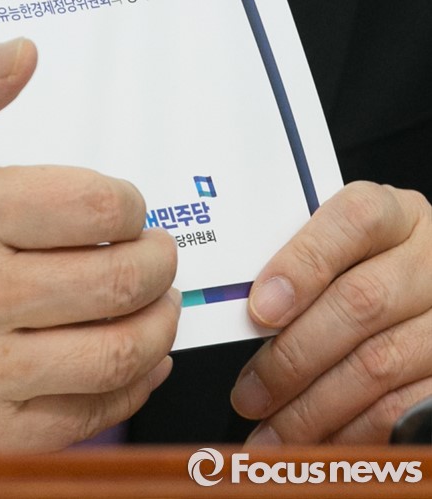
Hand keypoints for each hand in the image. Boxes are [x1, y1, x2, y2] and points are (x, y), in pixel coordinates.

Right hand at [0, 38, 178, 450]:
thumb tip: (22, 54)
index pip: (98, 207)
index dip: (130, 203)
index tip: (124, 206)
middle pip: (120, 280)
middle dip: (156, 260)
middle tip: (155, 250)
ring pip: (116, 352)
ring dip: (158, 321)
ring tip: (157, 299)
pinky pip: (83, 416)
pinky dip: (129, 385)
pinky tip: (135, 355)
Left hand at [230, 181, 431, 443]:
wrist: (427, 285)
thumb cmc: (361, 266)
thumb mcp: (338, 244)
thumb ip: (302, 264)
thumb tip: (245, 311)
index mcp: (393, 214)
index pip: (353, 222)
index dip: (303, 265)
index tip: (260, 310)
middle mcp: (429, 259)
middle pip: (360, 303)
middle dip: (293, 357)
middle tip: (247, 394)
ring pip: (379, 364)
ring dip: (314, 407)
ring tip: (269, 432)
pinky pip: (404, 409)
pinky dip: (353, 432)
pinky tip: (316, 443)